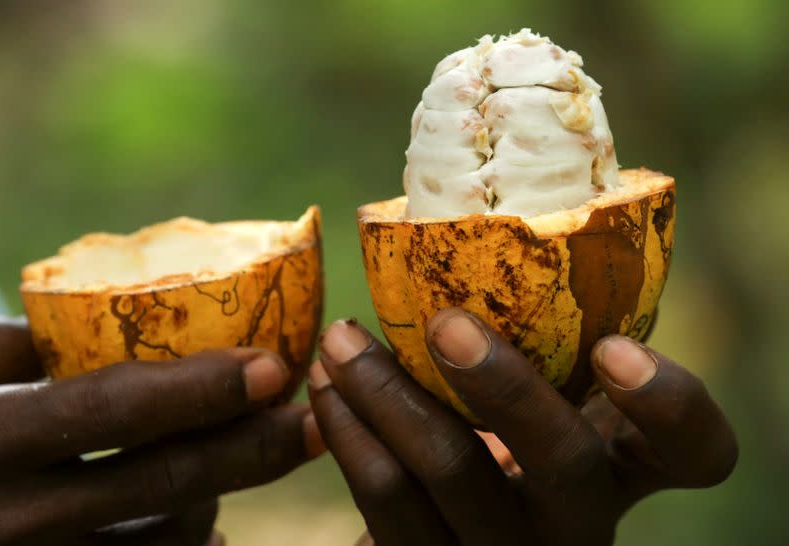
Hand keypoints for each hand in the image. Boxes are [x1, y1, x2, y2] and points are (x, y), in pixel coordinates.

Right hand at [0, 316, 324, 545]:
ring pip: (163, 541)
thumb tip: (116, 328)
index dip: (201, 388)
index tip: (276, 365)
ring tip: (250, 455)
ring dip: (218, 496)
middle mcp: (5, 519)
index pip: (111, 409)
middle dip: (250, 451)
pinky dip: (188, 545)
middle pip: (159, 483)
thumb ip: (24, 348)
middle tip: (312, 424)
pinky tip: (208, 523)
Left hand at [308, 311, 736, 545]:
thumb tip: (470, 228)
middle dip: (503, 386)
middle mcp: (578, 519)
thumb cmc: (504, 430)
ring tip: (339, 341)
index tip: (617, 347)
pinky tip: (325, 388)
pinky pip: (384, 503)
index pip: (695, 450)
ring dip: (385, 396)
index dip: (670, 404)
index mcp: (624, 465)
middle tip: (446, 324)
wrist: (453, 530)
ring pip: (450, 476)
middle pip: (562, 464)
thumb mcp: (542, 393)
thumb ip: (540, 343)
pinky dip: (348, 434)